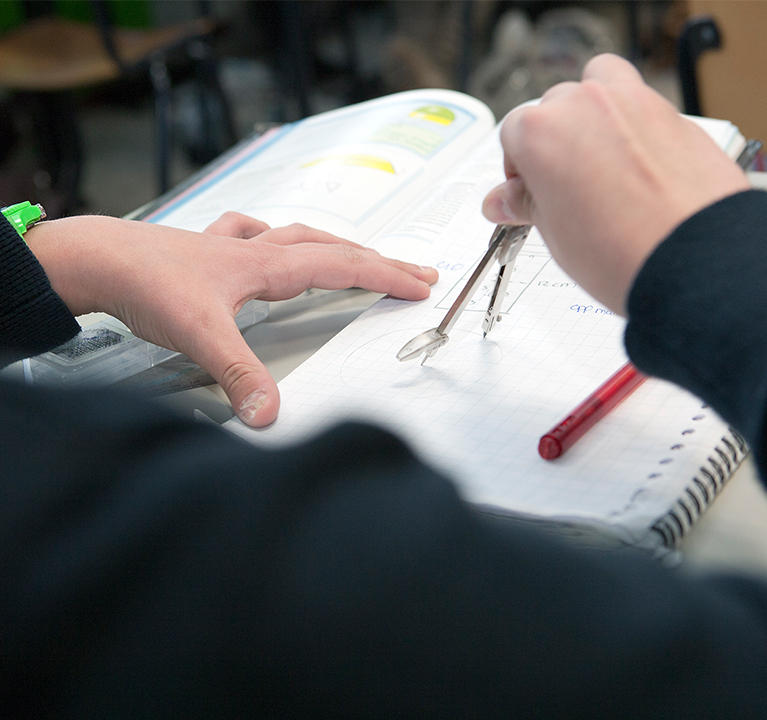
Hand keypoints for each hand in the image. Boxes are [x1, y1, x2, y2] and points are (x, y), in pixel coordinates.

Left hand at [27, 213, 437, 426]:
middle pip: (332, 248)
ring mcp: (233, 247)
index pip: (342, 267)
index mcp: (267, 267)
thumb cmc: (145, 284)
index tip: (421, 283)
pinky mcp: (208, 250)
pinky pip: (251, 233)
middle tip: (414, 270)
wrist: (97, 257)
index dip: (386, 275)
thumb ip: (240, 376)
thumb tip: (270, 415)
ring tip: (359, 252)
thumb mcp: (201, 335)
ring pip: (298, 236)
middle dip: (378, 260)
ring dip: (336, 244)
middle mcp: (257, 251)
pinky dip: (271, 233)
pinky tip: (266, 234)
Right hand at [482, 53, 749, 314]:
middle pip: (557, 108)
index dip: (520, 168)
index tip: (531, 193)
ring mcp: (633, 101)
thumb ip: (527, 204)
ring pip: (602, 86)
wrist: (691, 258)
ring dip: (596, 113)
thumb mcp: (554, 232)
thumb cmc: (620, 250)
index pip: (513, 134)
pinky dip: (637, 128)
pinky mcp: (674, 113)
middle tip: (568, 187)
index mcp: (540, 131)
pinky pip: (644, 108)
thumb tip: (504, 200)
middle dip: (558, 141)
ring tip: (603, 163)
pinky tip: (642, 171)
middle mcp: (584, 104)